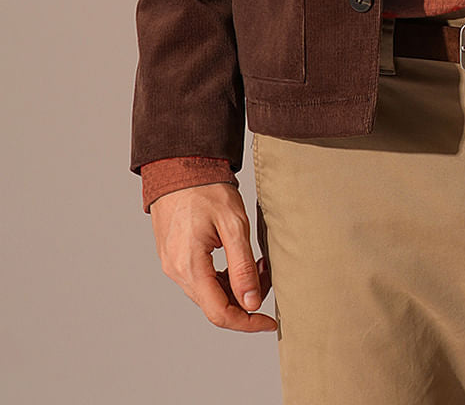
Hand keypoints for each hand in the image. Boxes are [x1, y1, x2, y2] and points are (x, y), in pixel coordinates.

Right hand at [149, 182, 275, 331]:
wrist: (179, 165)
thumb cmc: (206, 189)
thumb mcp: (233, 224)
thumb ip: (241, 266)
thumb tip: (251, 303)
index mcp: (189, 266)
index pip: (219, 313)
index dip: (247, 322)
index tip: (269, 322)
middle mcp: (177, 271)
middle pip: (215, 305)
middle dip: (246, 299)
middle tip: (267, 274)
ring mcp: (173, 264)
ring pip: (209, 293)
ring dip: (235, 287)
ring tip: (257, 263)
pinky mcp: (175, 256)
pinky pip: (201, 279)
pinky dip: (223, 277)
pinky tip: (239, 259)